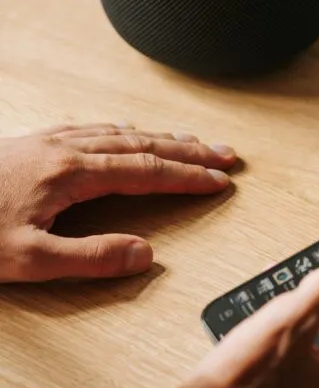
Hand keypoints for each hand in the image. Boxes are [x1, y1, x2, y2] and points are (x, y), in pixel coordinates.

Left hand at [0, 122, 236, 282]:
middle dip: (188, 149)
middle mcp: (64, 149)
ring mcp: (45, 141)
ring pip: (117, 131)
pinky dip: (121, 130)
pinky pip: (89, 128)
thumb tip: (144, 254)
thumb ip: (90, 257)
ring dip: (160, 136)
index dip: (188, 176)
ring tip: (189, 140)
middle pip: (142, 143)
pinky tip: (122, 132)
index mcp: (70, 174)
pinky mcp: (27, 143)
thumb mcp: (26, 260)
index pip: (147, 171)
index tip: (219, 180)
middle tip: (224, 154)